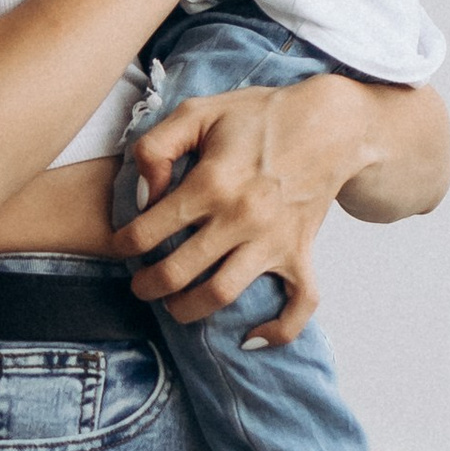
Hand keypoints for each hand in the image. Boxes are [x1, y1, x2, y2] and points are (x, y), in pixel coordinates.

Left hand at [117, 73, 383, 342]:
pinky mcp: (300, 253)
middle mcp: (241, 218)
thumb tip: (143, 195)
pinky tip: (251, 339)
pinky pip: (298, 305)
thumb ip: (157, 147)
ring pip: (221, 295)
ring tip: (174, 306)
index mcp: (211, 183)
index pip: (148, 231)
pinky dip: (278, 330)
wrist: (329, 125)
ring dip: (188, 311)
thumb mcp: (198, 111)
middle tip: (140, 285)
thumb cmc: (260, 117)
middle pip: (177, 273)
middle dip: (147, 286)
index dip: (123, 244)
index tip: (120, 246)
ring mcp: (273, 241)